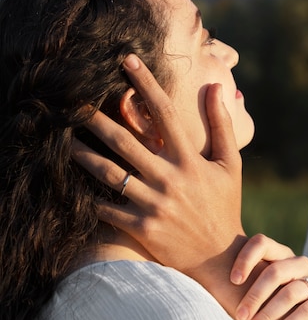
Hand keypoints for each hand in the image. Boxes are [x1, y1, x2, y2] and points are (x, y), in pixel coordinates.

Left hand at [73, 54, 245, 283]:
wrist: (220, 257)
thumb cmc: (224, 204)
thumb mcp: (229, 163)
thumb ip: (220, 124)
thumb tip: (214, 87)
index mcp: (189, 159)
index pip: (165, 112)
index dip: (145, 83)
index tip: (127, 61)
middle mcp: (169, 178)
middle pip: (125, 141)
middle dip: (97, 119)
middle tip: (75, 102)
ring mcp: (153, 204)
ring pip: (109, 173)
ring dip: (84, 155)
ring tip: (65, 140)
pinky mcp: (142, 228)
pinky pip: (108, 209)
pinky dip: (90, 197)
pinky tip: (75, 184)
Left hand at [231, 234, 307, 319]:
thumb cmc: (268, 306)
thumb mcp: (254, 291)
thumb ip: (237, 280)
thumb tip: (194, 269)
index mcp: (279, 254)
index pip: (262, 242)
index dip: (246, 258)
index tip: (232, 280)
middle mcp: (300, 262)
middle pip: (276, 270)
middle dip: (255, 295)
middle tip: (239, 316)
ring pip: (292, 291)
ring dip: (269, 313)